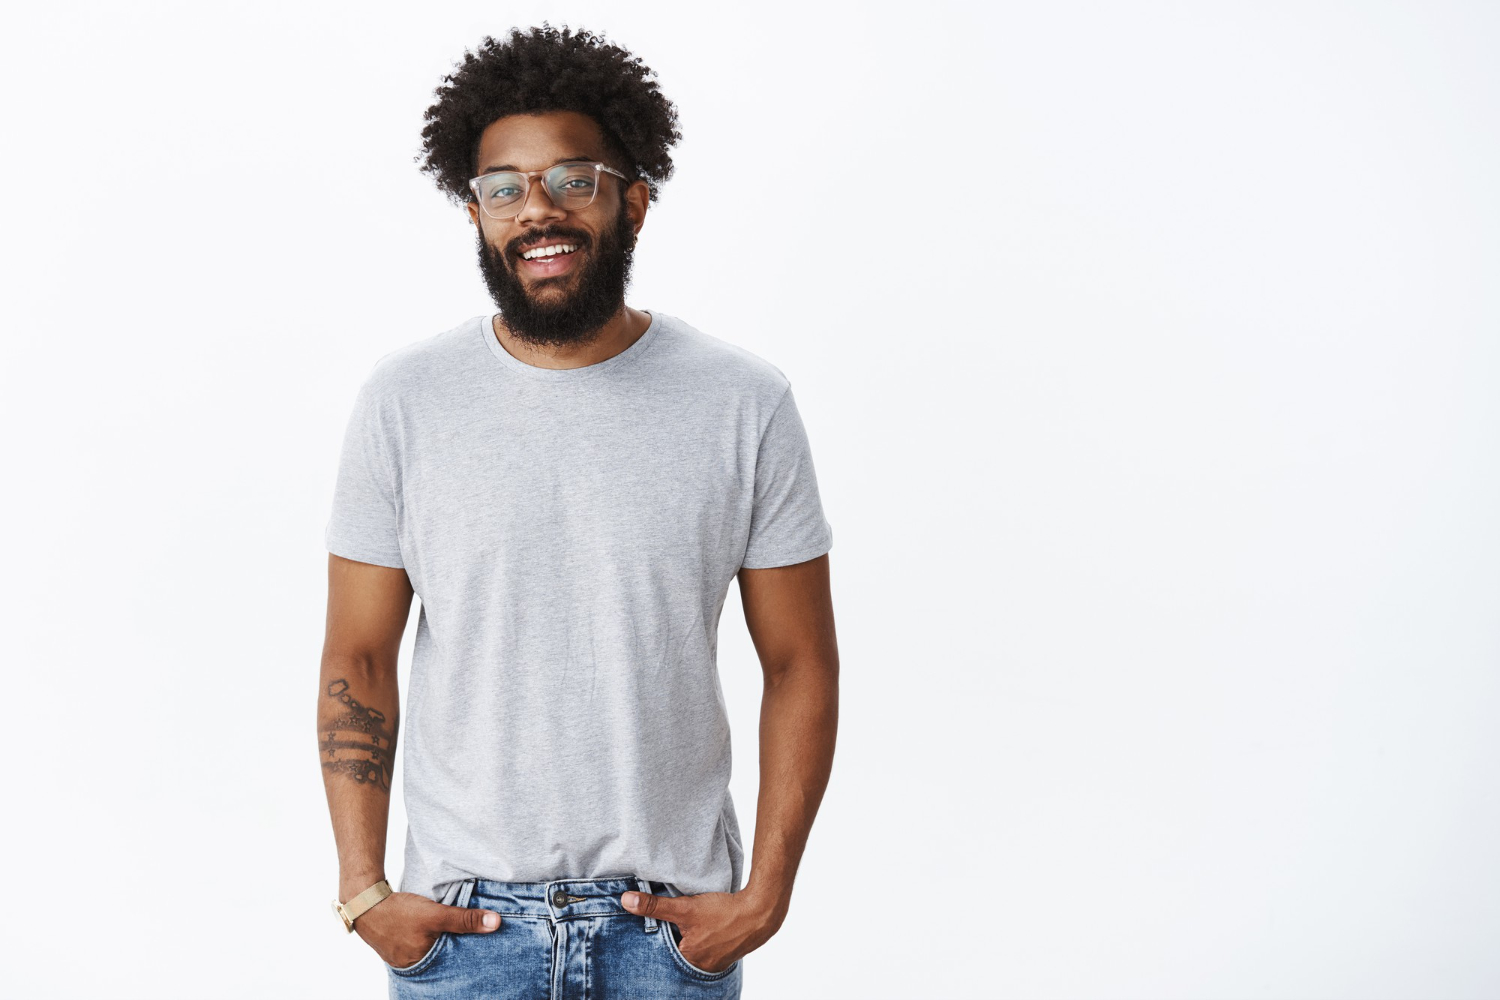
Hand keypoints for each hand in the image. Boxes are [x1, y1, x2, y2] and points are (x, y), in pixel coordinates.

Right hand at [353, 890, 500, 967]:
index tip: (485, 946)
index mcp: (423, 963)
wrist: (365, 902)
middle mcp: (412, 964)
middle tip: (475, 938)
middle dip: (456, 948)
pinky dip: (428, 937)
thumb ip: (464, 920)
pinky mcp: (396, 944)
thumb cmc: (399, 912)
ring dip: (442, 940)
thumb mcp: (436, 915)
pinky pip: (418, 943)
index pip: (453, 962)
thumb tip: (496, 923)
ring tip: (455, 932)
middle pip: (442, 957)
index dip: (468, 953)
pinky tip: (435, 929)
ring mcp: (402, 956)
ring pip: (431, 949)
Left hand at [620, 887, 779, 974]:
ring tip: (695, 924)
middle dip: (676, 938)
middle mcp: (703, 966)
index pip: (664, 951)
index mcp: (689, 959)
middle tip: (678, 922)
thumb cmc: (723, 913)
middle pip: (680, 951)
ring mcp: (718, 961)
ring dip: (694, 937)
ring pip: (696, 949)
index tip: (661, 924)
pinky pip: (712, 947)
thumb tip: (626, 901)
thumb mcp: (685, 908)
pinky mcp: (730, 952)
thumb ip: (655, 906)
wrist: (760, 912)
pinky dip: (708, 938)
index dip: (660, 936)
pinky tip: (711, 927)